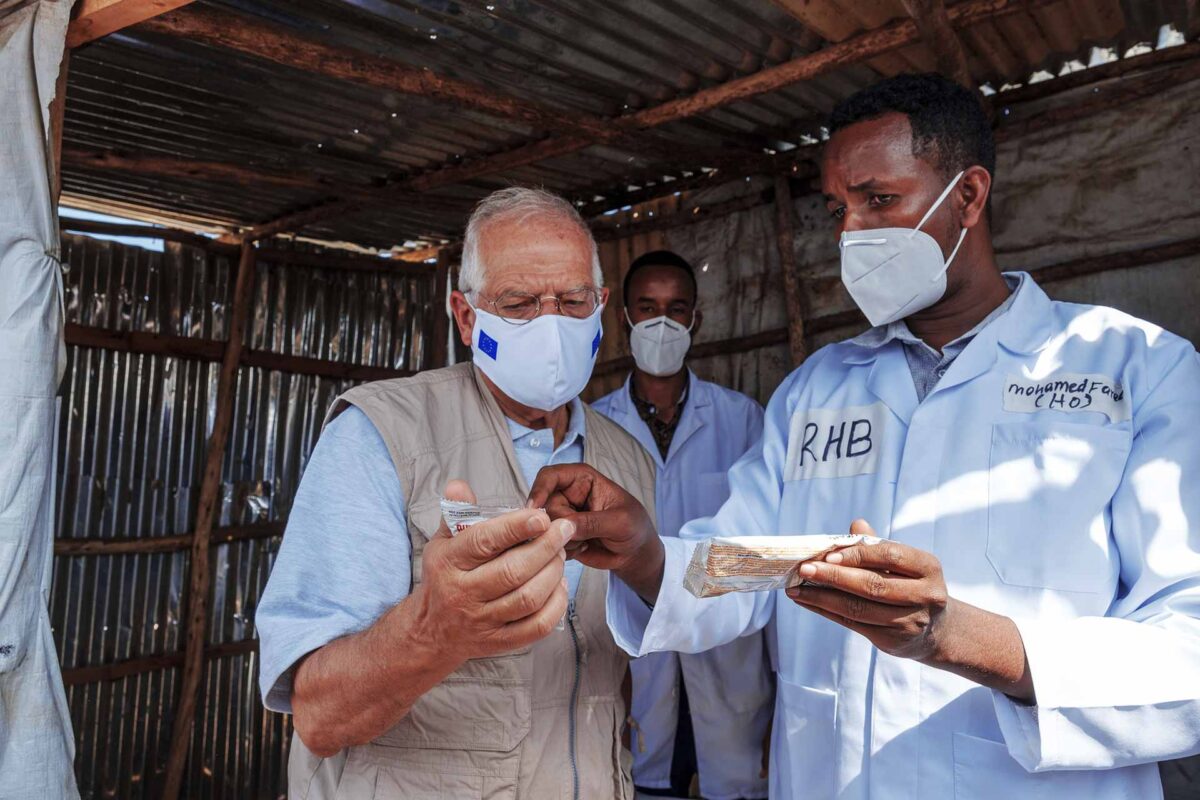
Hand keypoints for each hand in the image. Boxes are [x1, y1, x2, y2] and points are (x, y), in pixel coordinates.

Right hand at [412, 480, 569, 661]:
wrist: (432, 631)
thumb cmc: (445, 576)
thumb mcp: (443, 542)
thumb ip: (456, 512)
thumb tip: (459, 484)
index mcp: (449, 563)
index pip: (484, 542)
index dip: (515, 527)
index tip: (542, 516)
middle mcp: (463, 593)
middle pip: (512, 571)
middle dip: (546, 548)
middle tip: (564, 530)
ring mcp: (482, 621)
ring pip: (527, 598)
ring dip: (553, 573)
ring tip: (562, 554)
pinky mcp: (499, 642)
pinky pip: (536, 627)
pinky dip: (555, 605)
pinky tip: (560, 586)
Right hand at [527, 464, 663, 600]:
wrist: (635, 553)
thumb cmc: (634, 527)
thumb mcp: (620, 522)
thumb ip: (592, 522)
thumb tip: (564, 526)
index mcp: (582, 479)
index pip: (550, 475)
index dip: (539, 489)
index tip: (534, 508)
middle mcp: (568, 495)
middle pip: (545, 507)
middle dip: (559, 524)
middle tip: (583, 535)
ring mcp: (563, 516)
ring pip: (545, 528)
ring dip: (564, 540)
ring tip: (588, 541)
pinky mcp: (561, 536)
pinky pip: (549, 544)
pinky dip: (565, 550)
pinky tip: (584, 548)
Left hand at [785, 520, 950, 660]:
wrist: (935, 629)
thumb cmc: (910, 583)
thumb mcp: (902, 562)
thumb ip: (877, 545)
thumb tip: (855, 526)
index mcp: (928, 567)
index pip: (890, 556)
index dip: (858, 554)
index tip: (828, 554)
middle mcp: (926, 595)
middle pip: (873, 585)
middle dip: (834, 576)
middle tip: (804, 569)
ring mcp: (911, 621)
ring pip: (860, 609)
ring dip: (822, 598)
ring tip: (797, 588)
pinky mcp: (894, 640)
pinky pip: (853, 624)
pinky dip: (826, 611)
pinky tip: (807, 601)